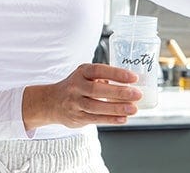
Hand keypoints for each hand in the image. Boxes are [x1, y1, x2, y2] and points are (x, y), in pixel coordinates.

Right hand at [22, 63, 141, 129]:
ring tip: (133, 109)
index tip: (133, 77)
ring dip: (117, 108)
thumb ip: (103, 77)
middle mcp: (76, 86)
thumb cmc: (77, 86)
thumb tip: (130, 83)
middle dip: (119, 92)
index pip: (99, 70)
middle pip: (97, 90)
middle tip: (137, 94)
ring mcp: (75, 103)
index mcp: (81, 72)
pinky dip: (110, 119)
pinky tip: (123, 119)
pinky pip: (95, 119)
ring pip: (96, 106)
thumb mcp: (85, 75)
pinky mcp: (76, 117)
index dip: (116, 73)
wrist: (52, 102)